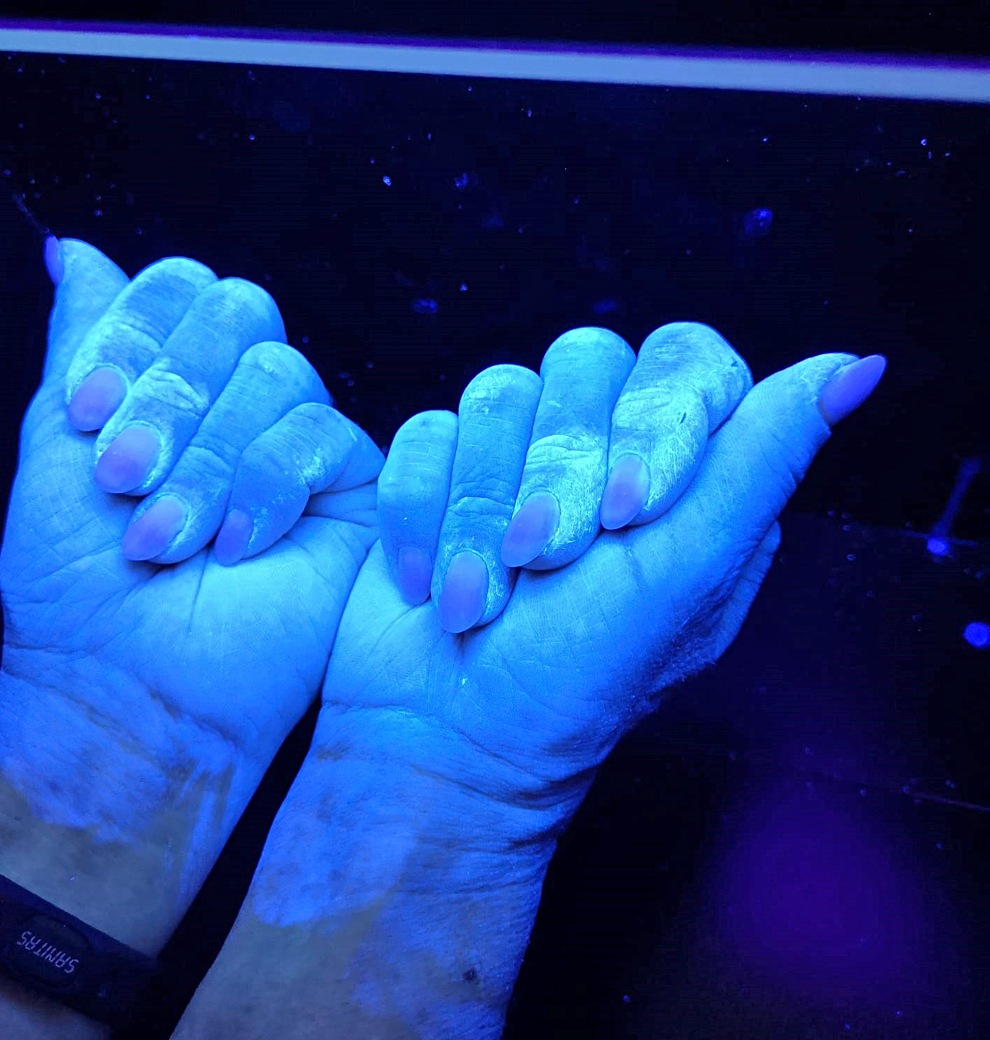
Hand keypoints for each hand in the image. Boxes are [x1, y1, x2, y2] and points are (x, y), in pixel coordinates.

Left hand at [0, 239, 382, 814]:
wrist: (136, 689)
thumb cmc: (81, 589)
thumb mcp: (54, 451)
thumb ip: (79, 348)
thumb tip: (73, 250)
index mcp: (178, 385)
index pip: (181, 292)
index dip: (137, 334)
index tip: (87, 411)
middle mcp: (245, 403)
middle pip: (240, 312)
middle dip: (173, 393)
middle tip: (123, 478)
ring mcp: (304, 443)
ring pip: (280, 374)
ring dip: (210, 457)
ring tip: (167, 537)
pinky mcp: (356, 490)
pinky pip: (324, 436)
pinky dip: (266, 485)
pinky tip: (236, 547)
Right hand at [310, 325, 883, 844]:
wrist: (442, 743)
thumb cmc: (570, 685)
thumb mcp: (684, 577)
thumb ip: (764, 463)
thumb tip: (857, 367)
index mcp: (689, 478)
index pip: (690, 362)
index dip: (653, 417)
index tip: (625, 512)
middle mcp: (605, 452)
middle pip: (584, 362)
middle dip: (552, 472)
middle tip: (543, 562)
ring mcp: (518, 457)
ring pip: (497, 392)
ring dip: (479, 510)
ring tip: (481, 599)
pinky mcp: (443, 472)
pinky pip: (426, 433)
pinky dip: (422, 515)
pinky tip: (433, 585)